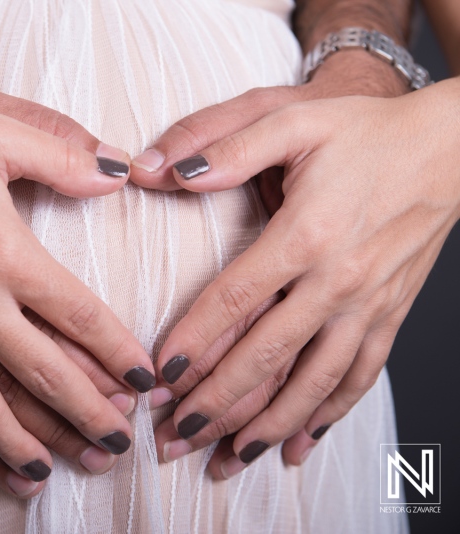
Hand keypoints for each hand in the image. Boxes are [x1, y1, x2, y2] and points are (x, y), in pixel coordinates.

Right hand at [0, 83, 154, 483]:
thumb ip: (63, 153)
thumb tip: (119, 169)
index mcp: (7, 254)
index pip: (81, 317)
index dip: (120, 354)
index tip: (146, 382)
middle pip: (42, 375)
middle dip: (86, 416)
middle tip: (116, 447)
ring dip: (16, 446)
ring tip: (44, 476)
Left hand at [145, 78, 459, 475]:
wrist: (447, 147)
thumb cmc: (364, 133)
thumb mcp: (292, 118)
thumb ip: (225, 144)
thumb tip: (160, 170)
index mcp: (306, 234)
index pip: (235, 300)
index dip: (193, 341)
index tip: (159, 376)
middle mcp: (338, 281)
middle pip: (268, 356)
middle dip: (218, 402)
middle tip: (176, 437)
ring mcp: (368, 305)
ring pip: (313, 382)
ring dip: (267, 425)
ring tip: (227, 458)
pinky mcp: (389, 316)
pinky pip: (357, 377)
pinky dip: (327, 416)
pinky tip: (298, 444)